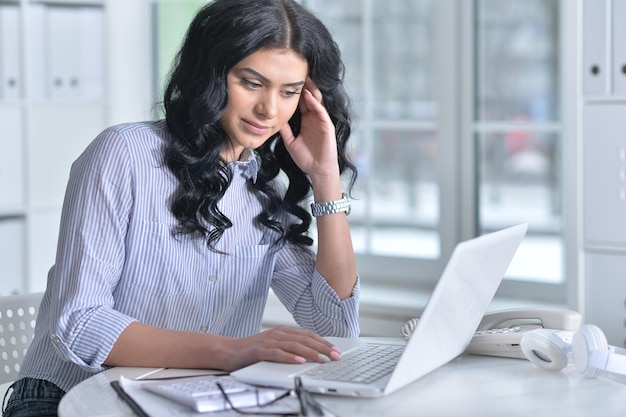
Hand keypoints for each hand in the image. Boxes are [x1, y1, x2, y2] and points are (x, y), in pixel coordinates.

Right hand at [224, 326, 341, 370]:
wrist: (228, 350)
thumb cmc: (252, 350)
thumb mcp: (274, 345)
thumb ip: (290, 347)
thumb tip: (311, 355)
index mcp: (283, 331)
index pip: (308, 335)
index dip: (323, 342)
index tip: (336, 350)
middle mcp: (278, 334)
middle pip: (305, 339)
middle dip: (322, 348)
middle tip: (335, 356)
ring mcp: (268, 341)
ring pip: (294, 346)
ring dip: (310, 353)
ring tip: (322, 359)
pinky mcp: (259, 350)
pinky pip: (276, 353)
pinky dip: (289, 357)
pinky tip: (299, 362)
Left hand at [279, 78, 339, 178]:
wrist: (317, 170)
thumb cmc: (306, 158)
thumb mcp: (290, 142)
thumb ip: (285, 130)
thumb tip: (274, 119)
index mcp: (306, 121)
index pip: (302, 102)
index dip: (296, 92)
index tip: (288, 80)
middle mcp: (314, 118)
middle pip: (310, 98)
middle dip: (305, 86)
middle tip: (298, 72)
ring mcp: (322, 121)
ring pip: (317, 102)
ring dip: (312, 90)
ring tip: (305, 78)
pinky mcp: (327, 126)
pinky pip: (322, 112)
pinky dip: (316, 104)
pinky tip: (310, 96)